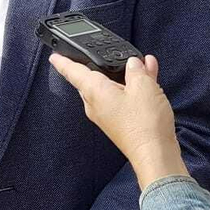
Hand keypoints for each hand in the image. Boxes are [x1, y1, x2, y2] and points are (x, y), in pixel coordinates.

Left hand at [48, 53, 189, 189]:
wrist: (155, 155)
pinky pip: (123, 98)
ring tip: (142, 63)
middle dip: (105, 66)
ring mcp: (108, 115)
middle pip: (94, 79)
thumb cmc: (144, 124)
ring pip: (113, 88)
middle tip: (112, 54)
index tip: (54, 56)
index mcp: (95, 92)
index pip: (73, 72)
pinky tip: (148, 78)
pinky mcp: (120, 123)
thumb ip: (136, 70)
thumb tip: (133, 64)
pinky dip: (133, 88)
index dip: (63, 62)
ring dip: (126, 76)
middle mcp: (96, 104)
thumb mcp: (143, 86)